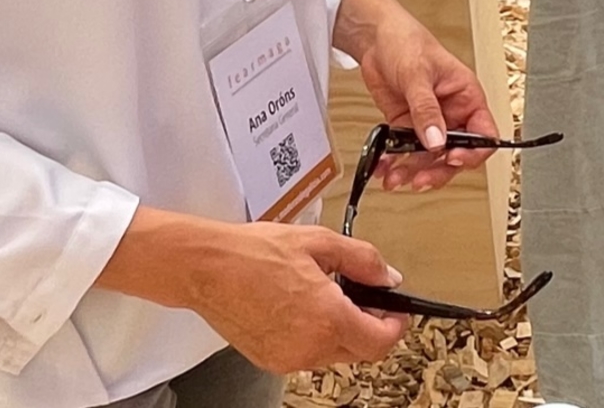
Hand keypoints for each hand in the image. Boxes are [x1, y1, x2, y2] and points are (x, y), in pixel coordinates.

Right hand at [177, 218, 408, 373]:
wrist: (208, 268)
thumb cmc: (255, 252)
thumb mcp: (319, 242)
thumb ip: (362, 261)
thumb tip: (388, 278)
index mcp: (327, 319)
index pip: (380, 342)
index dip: (395, 325)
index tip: (394, 309)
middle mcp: (310, 348)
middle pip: (360, 351)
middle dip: (368, 326)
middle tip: (362, 295)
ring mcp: (288, 359)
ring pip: (333, 354)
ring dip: (340, 330)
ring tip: (324, 294)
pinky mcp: (270, 361)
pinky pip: (307, 354)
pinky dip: (314, 335)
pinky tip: (300, 306)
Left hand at [355, 4, 499, 192]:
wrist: (375, 38)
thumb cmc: (407, 41)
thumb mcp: (417, 74)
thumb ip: (426, 109)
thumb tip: (435, 140)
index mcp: (466, 97)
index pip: (484, 134)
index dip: (473, 152)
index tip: (453, 158)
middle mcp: (451, 113)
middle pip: (455, 154)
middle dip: (437, 170)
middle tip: (420, 179)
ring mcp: (428, 122)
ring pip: (428, 159)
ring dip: (412, 172)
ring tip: (395, 178)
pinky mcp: (407, 126)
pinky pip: (405, 152)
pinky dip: (394, 162)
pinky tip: (384, 167)